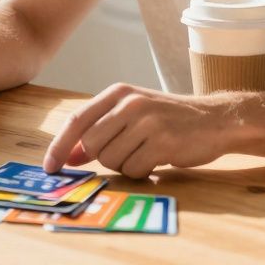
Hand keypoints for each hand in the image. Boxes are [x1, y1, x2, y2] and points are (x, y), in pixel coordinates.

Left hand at [42, 83, 237, 178]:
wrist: (214, 120)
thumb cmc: (168, 119)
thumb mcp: (131, 115)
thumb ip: (100, 131)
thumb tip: (68, 156)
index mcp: (118, 93)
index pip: (76, 120)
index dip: (59, 145)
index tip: (50, 167)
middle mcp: (130, 104)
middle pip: (91, 145)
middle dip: (103, 157)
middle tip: (128, 151)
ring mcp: (147, 122)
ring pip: (111, 160)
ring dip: (126, 165)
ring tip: (147, 151)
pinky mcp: (163, 142)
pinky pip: (134, 170)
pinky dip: (143, 172)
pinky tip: (158, 159)